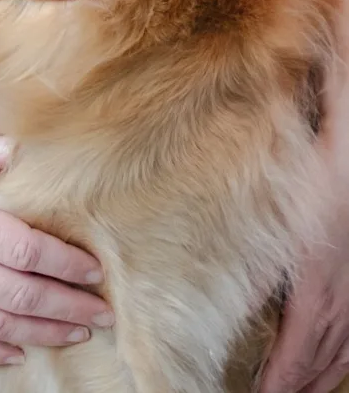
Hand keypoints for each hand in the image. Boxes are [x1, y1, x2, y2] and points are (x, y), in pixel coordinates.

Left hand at [259, 200, 348, 392]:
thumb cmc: (316, 196)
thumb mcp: (281, 234)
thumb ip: (256, 271)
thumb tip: (231, 301)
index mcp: (314, 301)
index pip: (294, 360)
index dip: (277, 385)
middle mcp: (340, 311)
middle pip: (317, 367)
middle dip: (295, 388)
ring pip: (340, 359)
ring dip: (318, 381)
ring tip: (300, 392)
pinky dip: (341, 361)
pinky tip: (335, 363)